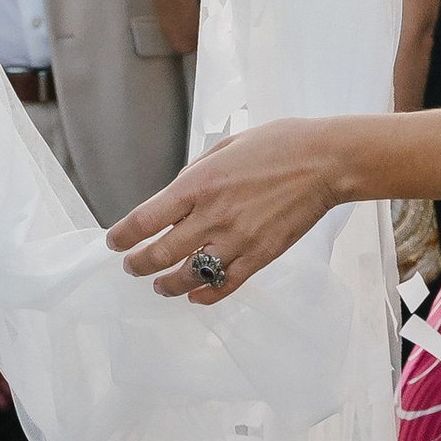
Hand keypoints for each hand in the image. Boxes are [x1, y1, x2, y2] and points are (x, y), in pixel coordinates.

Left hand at [107, 122, 352, 299]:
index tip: (115, 242)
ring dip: (166, 285)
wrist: (325, 161)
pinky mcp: (260, 256)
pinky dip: (205, 294)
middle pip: (159, 254)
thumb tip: (175, 198)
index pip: (145, 219)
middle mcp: (213, 215)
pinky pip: (225, 285)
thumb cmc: (278, 145)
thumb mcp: (224, 147)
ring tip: (159, 286)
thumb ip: (195, 176)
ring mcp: (237, 239)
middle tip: (131, 267)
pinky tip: (195, 295)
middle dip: (138, 265)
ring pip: (188, 276)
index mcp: (199, 184)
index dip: (123, 236)